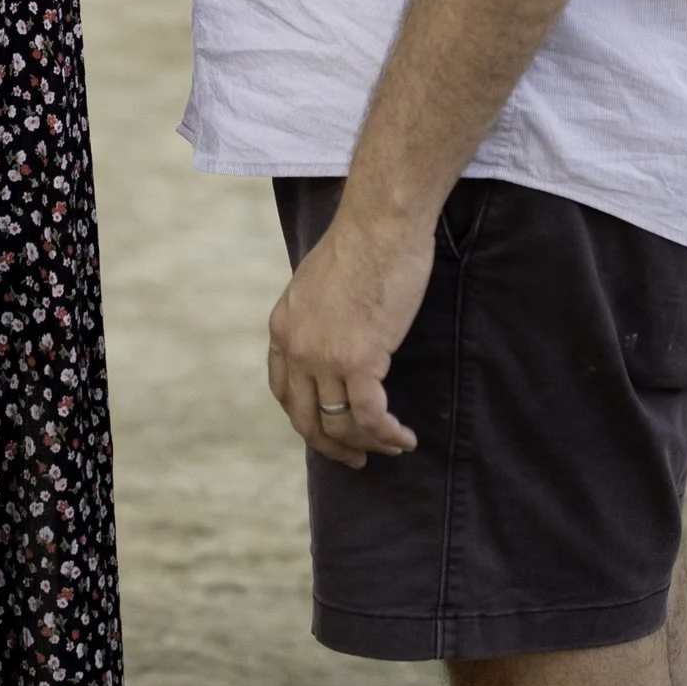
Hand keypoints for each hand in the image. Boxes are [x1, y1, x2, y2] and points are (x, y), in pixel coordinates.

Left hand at [267, 202, 428, 468]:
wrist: (380, 225)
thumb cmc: (362, 243)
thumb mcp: (320, 282)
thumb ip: (319, 314)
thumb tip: (336, 333)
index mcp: (282, 328)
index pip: (284, 390)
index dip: (305, 417)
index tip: (327, 429)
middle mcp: (296, 347)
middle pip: (305, 417)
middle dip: (331, 445)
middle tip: (354, 459)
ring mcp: (324, 357)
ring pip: (339, 423)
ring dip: (366, 444)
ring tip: (391, 448)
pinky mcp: (359, 360)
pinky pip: (370, 416)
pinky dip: (387, 434)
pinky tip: (404, 439)